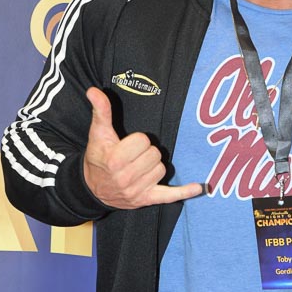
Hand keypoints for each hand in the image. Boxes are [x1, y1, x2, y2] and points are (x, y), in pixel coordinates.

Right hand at [83, 87, 203, 208]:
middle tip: (133, 156)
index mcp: (114, 160)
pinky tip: (200, 187)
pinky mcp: (146, 200)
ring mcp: (136, 191)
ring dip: (153, 166)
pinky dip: (184, 192)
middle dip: (146, 152)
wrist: (92, 188)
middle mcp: (125, 178)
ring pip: (162, 170)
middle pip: (155, 155)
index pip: (143, 141)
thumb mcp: (98, 134)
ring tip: (139, 167)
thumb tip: (94, 91)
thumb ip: (101, 111)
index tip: (127, 145)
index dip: (137, 140)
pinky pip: (169, 196)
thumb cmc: (98, 157)